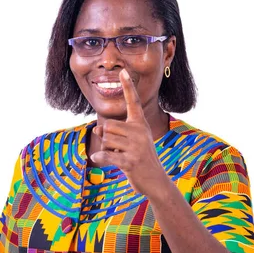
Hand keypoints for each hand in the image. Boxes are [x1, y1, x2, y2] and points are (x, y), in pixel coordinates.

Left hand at [90, 69, 170, 197]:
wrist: (156, 181)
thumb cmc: (140, 159)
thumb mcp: (129, 142)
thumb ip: (113, 133)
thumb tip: (97, 129)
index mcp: (140, 124)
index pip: (132, 102)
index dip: (127, 87)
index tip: (123, 71)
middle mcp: (140, 132)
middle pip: (108, 126)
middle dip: (106, 138)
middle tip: (118, 149)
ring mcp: (136, 146)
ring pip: (106, 140)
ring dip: (106, 149)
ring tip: (120, 157)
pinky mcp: (131, 161)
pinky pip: (107, 155)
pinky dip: (101, 157)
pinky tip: (99, 159)